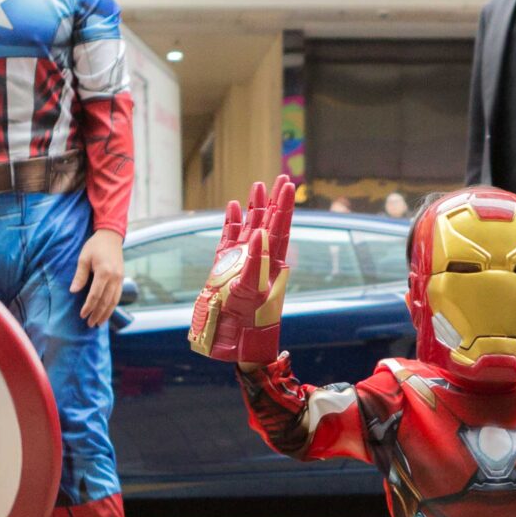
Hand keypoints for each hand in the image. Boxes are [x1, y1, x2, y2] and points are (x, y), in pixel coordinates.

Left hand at [70, 229, 127, 327]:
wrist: (111, 236)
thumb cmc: (95, 246)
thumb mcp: (83, 258)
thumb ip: (80, 275)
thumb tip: (73, 291)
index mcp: (104, 272)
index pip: (95, 295)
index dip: (88, 307)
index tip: (82, 315)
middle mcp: (114, 277)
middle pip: (106, 301)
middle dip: (98, 314)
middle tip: (90, 324)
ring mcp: (120, 278)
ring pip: (114, 301)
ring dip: (106, 313)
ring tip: (99, 323)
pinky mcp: (121, 278)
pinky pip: (117, 296)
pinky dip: (112, 306)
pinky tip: (107, 312)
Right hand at [188, 175, 295, 362]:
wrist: (232, 339)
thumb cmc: (247, 319)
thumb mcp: (252, 291)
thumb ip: (256, 263)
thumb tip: (260, 234)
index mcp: (273, 263)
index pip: (280, 228)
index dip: (284, 206)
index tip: (289, 186)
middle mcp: (260, 258)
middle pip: (270, 222)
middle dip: (275, 200)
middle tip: (282, 178)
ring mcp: (243, 260)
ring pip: (250, 226)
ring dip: (254, 207)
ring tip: (257, 185)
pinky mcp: (226, 266)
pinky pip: (229, 239)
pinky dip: (231, 223)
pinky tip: (233, 207)